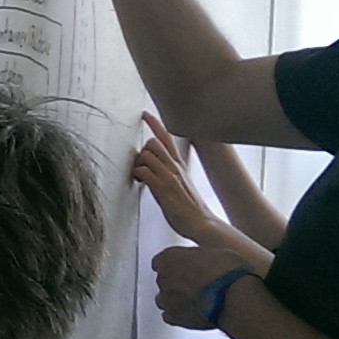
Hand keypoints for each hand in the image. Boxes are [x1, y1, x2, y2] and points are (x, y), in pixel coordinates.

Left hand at [129, 112, 219, 241]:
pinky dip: (137, 173)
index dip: (155, 124)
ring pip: (147, 154)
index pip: (167, 138)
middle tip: (140, 166)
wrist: (202, 224)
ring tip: (138, 177)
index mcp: (179, 165)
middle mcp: (175, 168)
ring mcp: (169, 177)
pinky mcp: (163, 188)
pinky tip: (139, 181)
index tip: (145, 114)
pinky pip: (144, 171)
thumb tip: (151, 165)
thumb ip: (167, 172)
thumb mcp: (179, 183)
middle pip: (153, 142)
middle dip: (142, 149)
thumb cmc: (188, 207)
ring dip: (137, 163)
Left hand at [153, 244, 255, 330]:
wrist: (232, 296)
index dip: (175, 265)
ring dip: (176, 299)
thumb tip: (201, 261)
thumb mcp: (213, 252)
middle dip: (178, 282)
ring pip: (165, 299)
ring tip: (196, 300)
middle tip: (197, 284)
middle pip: (164, 280)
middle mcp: (163, 278)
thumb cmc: (226, 272)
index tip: (186, 267)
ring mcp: (166, 299)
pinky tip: (194, 312)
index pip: (161, 261)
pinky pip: (170, 316)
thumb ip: (197, 257)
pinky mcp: (173, 317)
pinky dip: (179, 315)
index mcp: (169, 258)